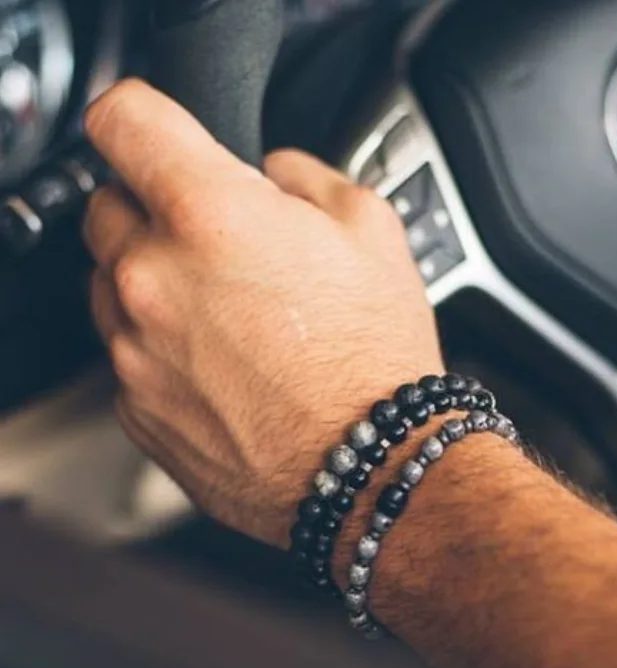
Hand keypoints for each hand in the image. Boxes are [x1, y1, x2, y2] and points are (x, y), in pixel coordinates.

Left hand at [82, 79, 443, 546]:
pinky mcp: (136, 410)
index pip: (122, 118)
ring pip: (111, 287)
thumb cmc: (375, 360)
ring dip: (155, 287)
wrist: (371, 466)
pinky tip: (226, 370)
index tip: (155, 136)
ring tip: (231, 319)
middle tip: (221, 247)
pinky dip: (162, 352)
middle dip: (156, 213)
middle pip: (108, 208)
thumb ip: (302, 174)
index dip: (142, 119)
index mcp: (210, 216)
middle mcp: (153, 280)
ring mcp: (135, 352)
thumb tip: (268, 171)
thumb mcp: (371, 228)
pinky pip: (128, 356)